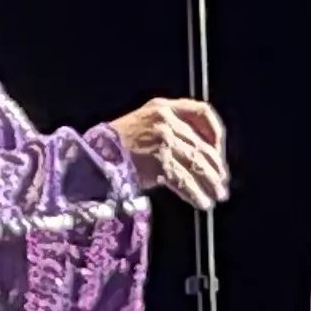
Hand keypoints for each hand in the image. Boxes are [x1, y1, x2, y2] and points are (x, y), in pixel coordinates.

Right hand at [110, 98, 230, 209]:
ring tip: (216, 197)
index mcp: (162, 107)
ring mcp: (162, 139)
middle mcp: (165, 120)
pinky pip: (184, 180)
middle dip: (215, 168)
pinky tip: (201, 203)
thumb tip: (199, 160)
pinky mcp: (159, 160)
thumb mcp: (143, 128)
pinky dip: (195, 194)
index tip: (218, 153)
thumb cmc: (114, 149)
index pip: (202, 112)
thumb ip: (170, 135)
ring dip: (209, 183)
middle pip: (202, 145)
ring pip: (196, 164)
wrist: (89, 158)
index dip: (215, 133)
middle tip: (221, 184)